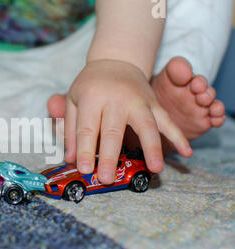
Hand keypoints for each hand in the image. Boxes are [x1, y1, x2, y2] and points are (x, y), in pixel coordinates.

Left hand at [65, 59, 191, 183]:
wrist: (115, 60)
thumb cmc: (90, 86)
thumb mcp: (73, 101)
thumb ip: (70, 130)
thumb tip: (70, 159)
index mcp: (92, 97)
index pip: (87, 128)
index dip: (85, 150)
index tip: (84, 169)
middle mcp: (116, 98)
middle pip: (114, 130)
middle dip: (110, 156)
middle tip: (107, 179)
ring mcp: (139, 100)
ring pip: (146, 125)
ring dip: (152, 148)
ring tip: (155, 169)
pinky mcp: (154, 102)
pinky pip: (168, 120)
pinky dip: (178, 136)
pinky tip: (186, 152)